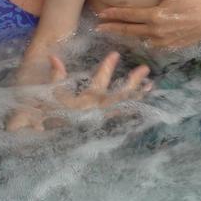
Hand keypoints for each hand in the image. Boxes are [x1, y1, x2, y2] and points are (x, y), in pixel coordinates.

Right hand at [6, 52, 150, 131]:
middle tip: (145, 69)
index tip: (115, 54)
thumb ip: (55, 76)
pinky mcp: (105, 129)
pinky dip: (133, 111)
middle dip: (133, 82)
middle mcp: (98, 111)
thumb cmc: (50, 118)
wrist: (51, 146)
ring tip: (151, 85)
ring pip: (125, 107)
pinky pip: (123, 119)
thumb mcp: (50, 97)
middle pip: (120, 96)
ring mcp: (104, 121)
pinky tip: (142, 105)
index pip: (99, 82)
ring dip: (138, 96)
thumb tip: (53, 55)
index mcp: (85, 102)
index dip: (107, 67)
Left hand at [95, 0, 200, 49]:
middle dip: (113, 28)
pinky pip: (151, 45)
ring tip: (113, 32)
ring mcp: (163, 41)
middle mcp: (157, 31)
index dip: (113, 15)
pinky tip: (135, 38)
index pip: (129, 16)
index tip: (100, 14)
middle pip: (129, 30)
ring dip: (125, 36)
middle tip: (98, 28)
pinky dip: (140, 41)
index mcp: (156, 16)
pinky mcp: (170, 46)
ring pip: (138, 39)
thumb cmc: (196, 1)